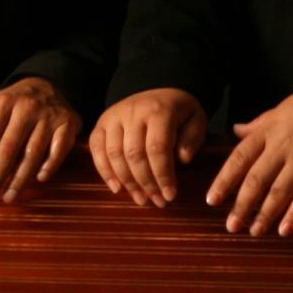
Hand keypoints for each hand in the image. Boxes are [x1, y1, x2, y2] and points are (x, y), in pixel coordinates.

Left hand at [0, 77, 79, 202]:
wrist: (49, 85)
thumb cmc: (12, 103)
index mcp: (2, 104)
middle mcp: (25, 109)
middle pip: (8, 149)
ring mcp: (48, 117)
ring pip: (32, 153)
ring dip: (19, 179)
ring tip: (7, 197)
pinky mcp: (68, 125)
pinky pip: (58, 150)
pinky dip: (49, 166)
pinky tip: (38, 180)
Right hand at [88, 88, 208, 205]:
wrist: (159, 90)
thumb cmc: (178, 112)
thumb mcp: (195, 120)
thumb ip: (192, 139)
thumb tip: (182, 160)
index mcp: (158, 110)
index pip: (158, 148)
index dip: (163, 175)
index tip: (170, 196)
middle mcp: (133, 111)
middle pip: (134, 154)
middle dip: (146, 183)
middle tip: (157, 202)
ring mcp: (114, 116)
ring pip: (114, 155)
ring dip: (127, 182)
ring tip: (141, 199)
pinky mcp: (102, 123)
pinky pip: (96, 149)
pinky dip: (104, 171)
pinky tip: (117, 188)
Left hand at [206, 75, 292, 236]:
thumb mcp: (283, 108)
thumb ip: (258, 124)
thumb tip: (235, 130)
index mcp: (269, 131)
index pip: (239, 158)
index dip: (224, 180)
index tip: (212, 200)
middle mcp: (282, 148)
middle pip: (256, 180)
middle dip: (241, 205)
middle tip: (231, 226)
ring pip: (278, 192)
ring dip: (264, 215)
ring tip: (254, 232)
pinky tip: (283, 231)